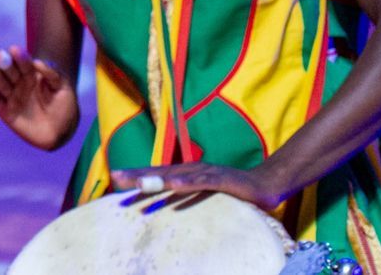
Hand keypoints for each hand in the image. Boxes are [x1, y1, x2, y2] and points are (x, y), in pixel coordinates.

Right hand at [0, 45, 78, 149]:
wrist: (61, 132)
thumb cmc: (64, 107)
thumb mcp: (63, 88)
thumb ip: (52, 74)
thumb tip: (38, 62)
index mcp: (31, 76)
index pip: (23, 64)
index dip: (19, 57)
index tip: (15, 49)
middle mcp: (19, 85)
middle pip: (9, 72)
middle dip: (4, 63)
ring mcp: (12, 98)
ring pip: (1, 85)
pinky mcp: (6, 113)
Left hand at [111, 161, 287, 211]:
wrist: (265, 185)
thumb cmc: (233, 193)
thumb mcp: (205, 197)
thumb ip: (187, 199)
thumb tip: (168, 211)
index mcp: (187, 174)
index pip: (157, 174)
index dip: (137, 174)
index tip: (115, 178)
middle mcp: (193, 169)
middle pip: (161, 172)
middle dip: (138, 175)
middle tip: (117, 177)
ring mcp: (207, 172)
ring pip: (177, 176)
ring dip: (157, 179)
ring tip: (138, 183)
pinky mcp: (222, 179)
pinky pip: (202, 182)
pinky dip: (187, 182)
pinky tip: (174, 185)